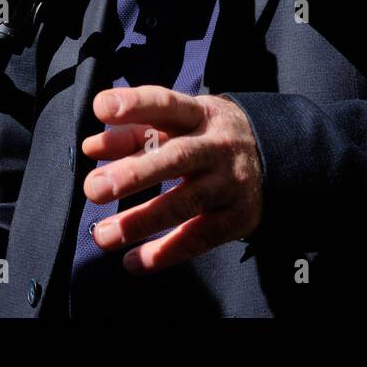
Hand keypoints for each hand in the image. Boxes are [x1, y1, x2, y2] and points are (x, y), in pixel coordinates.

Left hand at [81, 85, 262, 274]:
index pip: (166, 104)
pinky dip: (165, 252)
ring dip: (142, 220)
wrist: (275, 153)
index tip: (100, 108)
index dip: (135, 104)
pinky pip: (200, 237)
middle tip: (93, 188)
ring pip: (186, 202)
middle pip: (176, 158)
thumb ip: (133, 132)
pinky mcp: (238, 217)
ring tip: (102, 235)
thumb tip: (91, 148)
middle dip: (133, 174)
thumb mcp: (178, 123)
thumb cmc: (205, 135)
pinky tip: (133, 262)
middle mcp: (217, 146)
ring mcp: (230, 182)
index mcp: (199, 114)